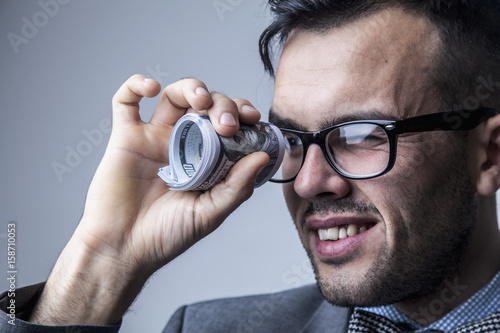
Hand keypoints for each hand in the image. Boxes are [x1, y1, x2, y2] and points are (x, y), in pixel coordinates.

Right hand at [29, 75, 269, 325]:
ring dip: (191, 88)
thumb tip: (263, 156)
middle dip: (222, 105)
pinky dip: (136, 85)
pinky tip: (151, 88)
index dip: (243, 115)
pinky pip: (126, 101)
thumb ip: (237, 186)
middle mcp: (183, 145)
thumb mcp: (211, 213)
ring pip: (174, 96)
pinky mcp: (126, 137)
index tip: (253, 119)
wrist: (123, 249)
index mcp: (206, 160)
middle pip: (206, 107)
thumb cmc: (166, 236)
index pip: (229, 125)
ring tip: (200, 100)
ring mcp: (154, 139)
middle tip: (227, 124)